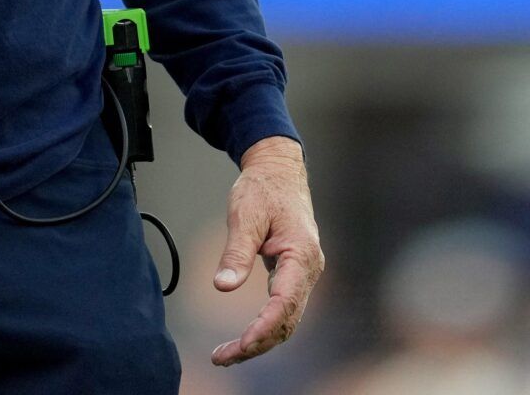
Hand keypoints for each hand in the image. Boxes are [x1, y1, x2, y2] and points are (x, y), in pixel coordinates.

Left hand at [211, 136, 322, 366]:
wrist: (278, 171)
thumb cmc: (263, 190)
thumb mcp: (244, 216)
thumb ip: (236, 253)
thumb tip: (222, 287)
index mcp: (301, 255)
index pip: (284, 302)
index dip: (263, 327)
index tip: (241, 345)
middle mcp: (308, 269)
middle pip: (287, 320)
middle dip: (257, 344)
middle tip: (221, 357)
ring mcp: (304, 274)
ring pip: (286, 319)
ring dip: (260, 340)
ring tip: (225, 355)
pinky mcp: (294, 275)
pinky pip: (283, 309)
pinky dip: (264, 326)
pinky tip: (243, 338)